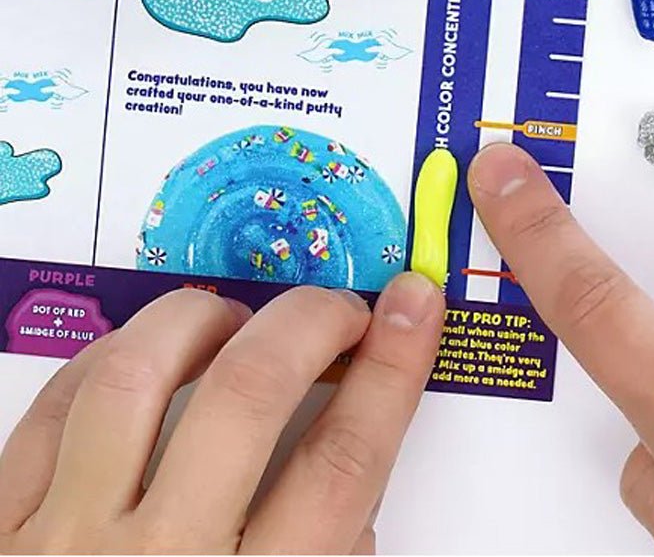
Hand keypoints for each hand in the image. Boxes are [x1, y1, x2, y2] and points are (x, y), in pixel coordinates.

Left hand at [0, 275, 443, 554]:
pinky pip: (54, 406)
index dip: (390, 370)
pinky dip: (110, 354)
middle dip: (311, 321)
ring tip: (233, 320)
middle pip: (247, 396)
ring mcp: (65, 543)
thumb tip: (351, 454)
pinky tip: (147, 351)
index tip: (410, 310)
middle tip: (336, 309)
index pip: (342, 463)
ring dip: (202, 319)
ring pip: (136, 375)